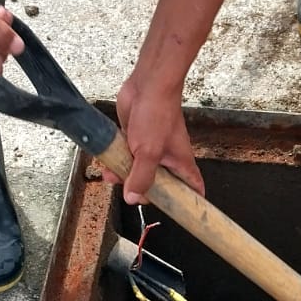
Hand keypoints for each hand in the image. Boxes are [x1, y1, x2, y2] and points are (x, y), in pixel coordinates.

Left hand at [109, 70, 204, 202]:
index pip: (193, 190)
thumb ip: (141, 178)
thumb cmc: (157, 114)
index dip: (189, 204)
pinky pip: (126, 159)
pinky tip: (106, 164)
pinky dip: (116, 163)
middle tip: (130, 189)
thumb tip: (133, 198)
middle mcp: (168, 160)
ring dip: (123, 177)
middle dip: (142, 191)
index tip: (179, 214)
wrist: (147, 86)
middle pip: (159, 186)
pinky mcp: (135, 140)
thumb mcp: (148, 153)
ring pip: (138, 173)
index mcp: (181, 165)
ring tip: (111, 175)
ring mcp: (150, 150)